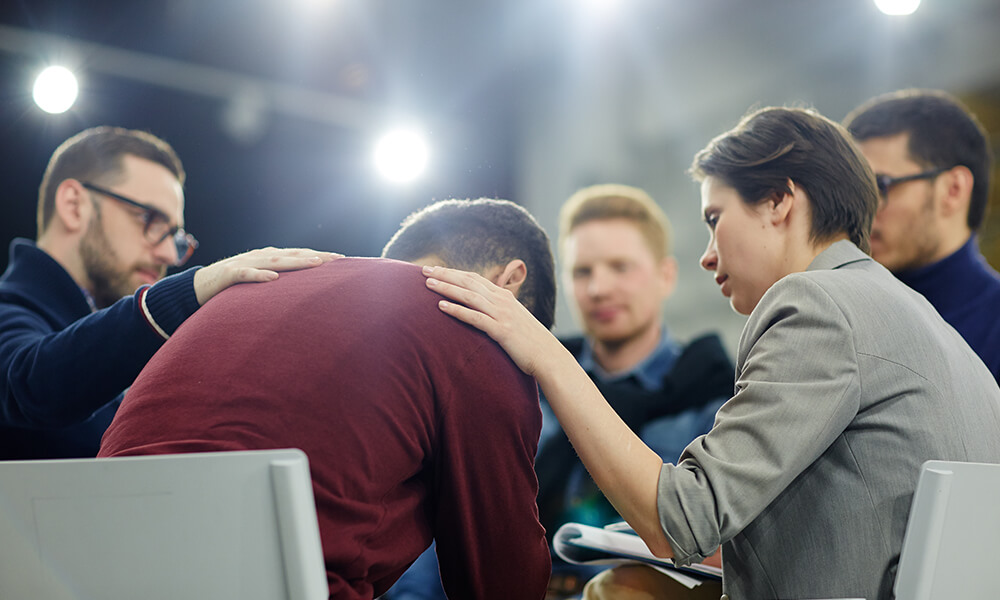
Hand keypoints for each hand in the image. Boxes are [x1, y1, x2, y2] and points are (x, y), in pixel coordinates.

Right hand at [194, 247, 340, 304]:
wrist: (198, 286)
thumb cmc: (233, 287)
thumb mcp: (259, 282)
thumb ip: (279, 283)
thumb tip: (304, 292)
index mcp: (268, 258)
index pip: (298, 255)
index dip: (319, 256)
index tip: (342, 260)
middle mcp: (260, 257)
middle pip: (292, 255)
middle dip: (316, 256)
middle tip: (339, 260)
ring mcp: (244, 263)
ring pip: (274, 261)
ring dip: (295, 262)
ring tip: (316, 264)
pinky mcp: (229, 275)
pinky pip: (245, 274)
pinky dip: (259, 275)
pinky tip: (273, 278)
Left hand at [422, 265, 562, 377]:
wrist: (548, 355)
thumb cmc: (528, 340)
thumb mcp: (513, 318)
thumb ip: (497, 310)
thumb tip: (480, 308)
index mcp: (504, 296)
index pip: (474, 278)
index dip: (453, 272)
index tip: (435, 269)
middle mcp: (502, 300)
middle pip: (468, 282)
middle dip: (445, 275)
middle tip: (424, 270)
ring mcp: (502, 314)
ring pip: (469, 296)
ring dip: (447, 288)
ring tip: (428, 284)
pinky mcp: (501, 330)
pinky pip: (475, 317)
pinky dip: (457, 310)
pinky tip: (441, 307)